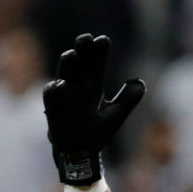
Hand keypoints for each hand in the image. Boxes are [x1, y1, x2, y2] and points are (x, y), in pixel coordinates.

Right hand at [43, 34, 144, 184]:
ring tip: (72, 54)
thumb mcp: (115, 116)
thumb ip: (128, 100)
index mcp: (93, 87)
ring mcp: (64, 97)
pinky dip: (55, 90)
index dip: (98, 52)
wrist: (80, 153)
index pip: (95, 65)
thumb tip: (140, 82)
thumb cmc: (96, 133)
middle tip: (86, 38)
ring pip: (63, 75)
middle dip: (81, 51)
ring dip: (67, 65)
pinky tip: (62, 84)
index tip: (103, 39)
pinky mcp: (54, 110)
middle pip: (79, 65)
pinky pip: (52, 97)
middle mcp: (77, 87)